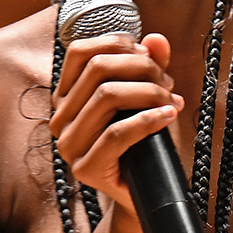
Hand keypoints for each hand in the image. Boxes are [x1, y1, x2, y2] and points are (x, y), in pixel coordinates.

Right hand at [47, 30, 183, 213]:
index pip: (80, 53)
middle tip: (168, 83)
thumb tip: (155, 39)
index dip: (117, 44)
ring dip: (149, 92)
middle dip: (142, 68)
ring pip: (107, 96)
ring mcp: (69, 145)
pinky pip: (117, 133)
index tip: (147, 55)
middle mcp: (60, 119)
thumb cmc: (146, 143)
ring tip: (172, 101)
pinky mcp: (85, 168)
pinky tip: (169, 115)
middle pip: (98, 69)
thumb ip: (149, 67)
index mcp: (67, 98)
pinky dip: (148, 120)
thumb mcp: (148, 98)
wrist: (148, 193)